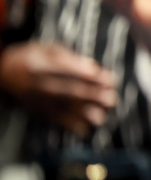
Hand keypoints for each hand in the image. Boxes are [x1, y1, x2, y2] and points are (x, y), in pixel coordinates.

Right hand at [0, 42, 115, 135]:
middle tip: (110, 100)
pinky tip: (83, 130)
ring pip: (59, 107)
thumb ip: (70, 58)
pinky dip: (68, 125)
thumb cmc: (31, 57)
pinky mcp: (32, 109)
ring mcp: (33, 97)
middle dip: (90, 96)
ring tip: (100, 118)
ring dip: (81, 114)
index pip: (69, 70)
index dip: (90, 76)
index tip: (110, 80)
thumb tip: (93, 68)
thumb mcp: (47, 49)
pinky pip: (51, 118)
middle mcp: (35, 82)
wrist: (2, 72)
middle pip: (65, 89)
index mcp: (39, 63)